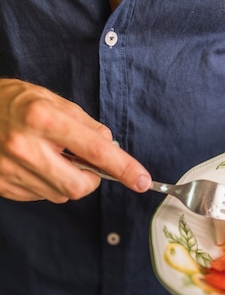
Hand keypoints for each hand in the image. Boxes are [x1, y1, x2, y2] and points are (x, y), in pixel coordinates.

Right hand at [0, 79, 151, 201]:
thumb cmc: (10, 101)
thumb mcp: (49, 98)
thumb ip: (83, 123)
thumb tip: (109, 146)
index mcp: (42, 117)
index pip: (95, 149)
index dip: (123, 167)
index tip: (141, 180)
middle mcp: (25, 146)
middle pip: (78, 186)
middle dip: (90, 180)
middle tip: (83, 164)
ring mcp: (10, 169)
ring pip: (60, 195)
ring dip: (67, 181)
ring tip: (51, 158)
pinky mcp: (2, 185)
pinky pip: (40, 196)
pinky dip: (47, 185)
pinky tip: (35, 166)